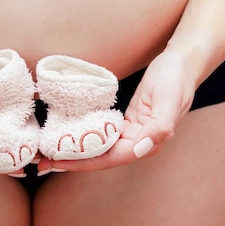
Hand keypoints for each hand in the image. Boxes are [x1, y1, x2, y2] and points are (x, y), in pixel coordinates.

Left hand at [43, 47, 197, 171]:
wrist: (182, 63)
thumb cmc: (176, 78)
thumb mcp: (170, 97)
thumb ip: (161, 125)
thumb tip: (142, 148)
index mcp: (148, 142)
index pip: (110, 159)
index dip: (83, 162)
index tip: (58, 162)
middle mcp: (139, 143)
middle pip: (101, 158)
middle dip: (72, 161)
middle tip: (42, 162)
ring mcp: (133, 135)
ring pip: (99, 149)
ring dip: (75, 153)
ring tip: (47, 153)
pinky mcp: (127, 124)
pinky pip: (102, 136)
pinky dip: (84, 139)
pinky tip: (66, 137)